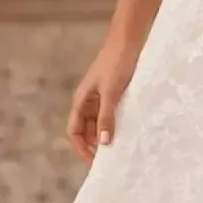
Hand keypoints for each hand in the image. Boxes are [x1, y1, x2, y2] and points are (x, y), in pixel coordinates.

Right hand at [67, 39, 136, 161]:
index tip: (95, 162)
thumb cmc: (116, 64)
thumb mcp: (111, 93)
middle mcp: (87, 101)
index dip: (82, 148)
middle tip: (112, 157)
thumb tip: (104, 143)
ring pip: (99, 123)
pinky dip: (115, 123)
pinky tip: (127, 129)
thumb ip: (107, 117)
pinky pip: (110, 114)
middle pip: (86, 130)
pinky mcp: (112, 93)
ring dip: (106, 134)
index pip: (74, 131)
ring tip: (121, 146)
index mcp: (81, 101)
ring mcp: (100, 97)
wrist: (127, 41)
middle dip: (95, 144)